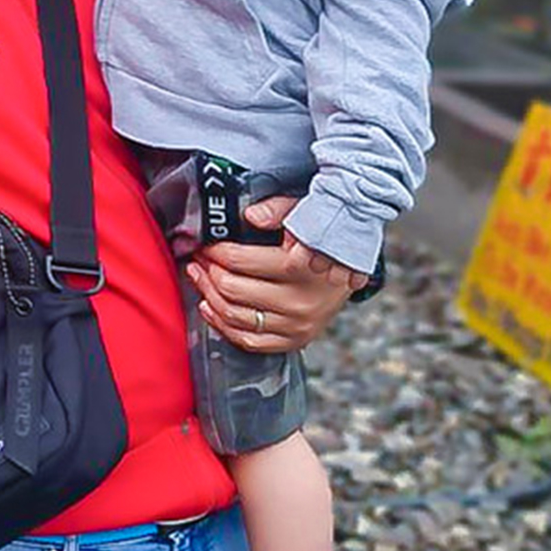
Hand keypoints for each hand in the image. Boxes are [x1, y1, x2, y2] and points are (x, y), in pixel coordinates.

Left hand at [191, 196, 362, 353]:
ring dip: (209, 296)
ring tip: (200, 279)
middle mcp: (299, 300)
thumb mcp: (304, 213)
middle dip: (208, 272)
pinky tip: (210, 307)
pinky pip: (249, 341)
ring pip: (235, 317)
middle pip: (232, 290)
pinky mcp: (296, 340)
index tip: (204, 245)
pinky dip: (223, 326)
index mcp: (299, 267)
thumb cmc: (323, 239)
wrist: (352, 271)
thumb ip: (276, 210)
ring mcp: (297, 324)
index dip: (214, 251)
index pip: (239, 260)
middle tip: (198, 260)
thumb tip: (249, 216)